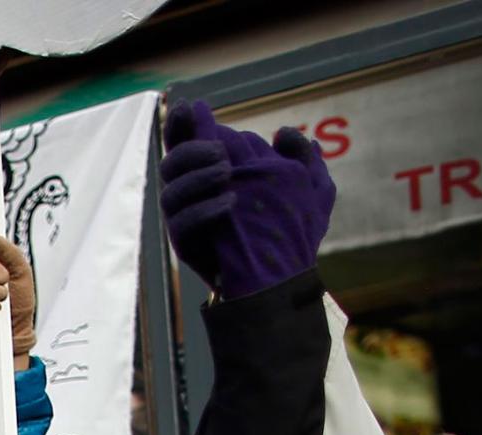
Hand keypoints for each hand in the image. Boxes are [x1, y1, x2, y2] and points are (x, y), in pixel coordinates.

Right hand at [159, 100, 333, 299]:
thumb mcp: (311, 192)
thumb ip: (302, 159)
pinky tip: (229, 204)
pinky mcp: (187, 245)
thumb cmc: (290, 232)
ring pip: (170, 190)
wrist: (280, 279)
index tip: (191, 108)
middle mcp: (194, 193)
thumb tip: (282, 133)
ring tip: (227, 174)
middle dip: (192, 149)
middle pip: (172, 160)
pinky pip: (181, 224)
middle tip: (224, 154)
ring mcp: (187, 220)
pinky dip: (204, 210)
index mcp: (215, 172)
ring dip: (196, 176)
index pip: (189, 141)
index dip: (183, 122)